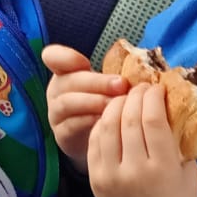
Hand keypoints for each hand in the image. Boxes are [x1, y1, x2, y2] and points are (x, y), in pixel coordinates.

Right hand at [43, 44, 127, 174]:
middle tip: (122, 85)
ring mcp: (56, 113)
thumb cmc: (107, 103)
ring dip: (94, 102)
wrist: (101, 139)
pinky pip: (72, 126)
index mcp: (65, 72)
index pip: (53, 56)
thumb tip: (142, 66)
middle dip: (97, 82)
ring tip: (117, 104)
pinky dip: (90, 122)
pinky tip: (109, 121)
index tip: (85, 62)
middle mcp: (56, 91)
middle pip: (69, 81)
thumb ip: (114, 74)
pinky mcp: (61, 134)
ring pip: (68, 103)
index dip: (65, 57)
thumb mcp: (108, 85)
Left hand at [88, 84, 196, 196]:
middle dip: (134, 96)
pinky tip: (111, 117)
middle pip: (128, 118)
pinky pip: (95, 142)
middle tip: (140, 87)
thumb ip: (179, 140)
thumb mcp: (188, 172)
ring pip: (107, 126)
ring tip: (125, 98)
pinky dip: (102, 124)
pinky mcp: (96, 179)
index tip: (156, 87)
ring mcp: (110, 175)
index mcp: (162, 168)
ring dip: (115, 106)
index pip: (152, 118)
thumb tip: (170, 105)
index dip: (152, 96)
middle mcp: (133, 170)